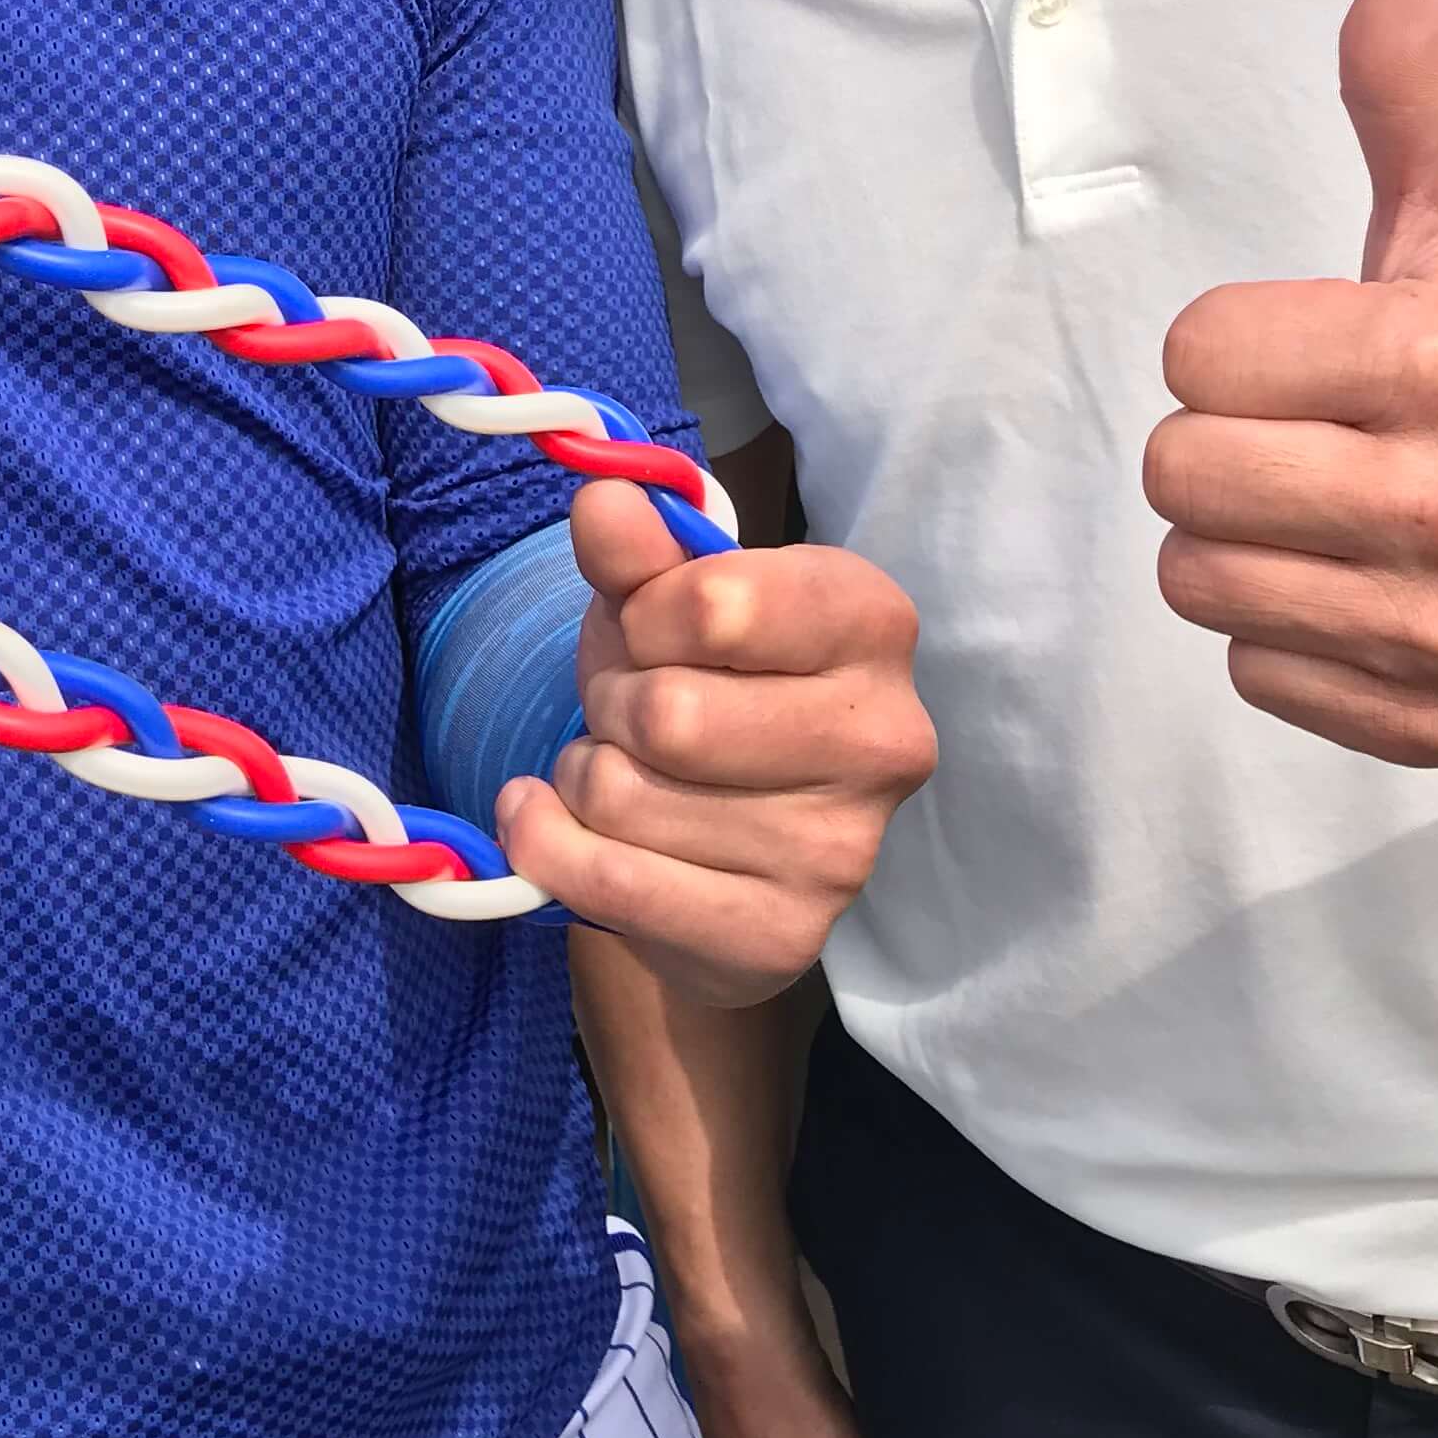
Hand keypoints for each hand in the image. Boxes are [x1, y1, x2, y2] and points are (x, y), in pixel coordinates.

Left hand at [497, 482, 934, 1003]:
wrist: (725, 846)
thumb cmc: (705, 686)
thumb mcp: (667, 601)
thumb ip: (637, 549)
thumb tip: (603, 500)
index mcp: (873, 621)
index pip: (713, 603)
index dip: (644, 613)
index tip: (650, 627)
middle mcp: (886, 738)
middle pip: (667, 714)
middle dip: (611, 704)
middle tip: (630, 713)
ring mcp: (843, 852)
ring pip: (627, 798)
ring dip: (586, 779)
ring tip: (624, 774)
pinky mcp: (784, 937)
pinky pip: (611, 883)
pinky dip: (551, 847)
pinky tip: (559, 827)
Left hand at [1146, 0, 1437, 766]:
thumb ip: (1408, 84)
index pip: (1193, 355)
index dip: (1228, 345)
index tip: (1298, 350)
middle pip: (1180, 474)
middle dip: (1217, 444)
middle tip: (1296, 432)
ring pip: (1201, 580)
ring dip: (1237, 542)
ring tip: (1318, 508)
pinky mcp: (1435, 721)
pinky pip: (1253, 673)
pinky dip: (1285, 634)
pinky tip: (1354, 585)